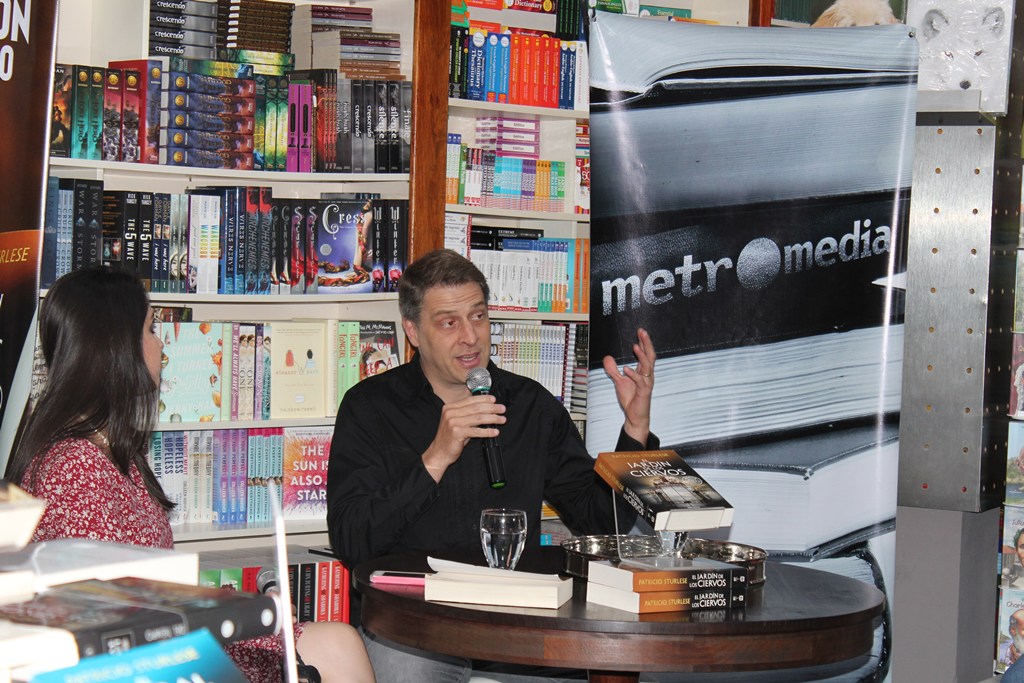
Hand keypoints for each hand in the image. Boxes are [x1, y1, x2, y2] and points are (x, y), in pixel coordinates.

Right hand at [422, 394, 505, 480]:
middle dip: (492, 408)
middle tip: (502, 409)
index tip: (494, 400)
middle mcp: (450, 413)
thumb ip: (467, 413)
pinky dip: (487, 431)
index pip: (470, 400)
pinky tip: (495, 432)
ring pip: (478, 418)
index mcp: (450, 407)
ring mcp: (452, 422)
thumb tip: (486, 407)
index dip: (484, 399)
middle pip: (476, 408)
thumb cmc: (451, 437)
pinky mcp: (456, 433)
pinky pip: (476, 431)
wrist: (439, 452)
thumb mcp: (457, 421)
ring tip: (502, 419)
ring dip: (493, 418)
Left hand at [602, 327, 655, 444]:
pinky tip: (627, 369)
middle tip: (642, 332)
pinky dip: (634, 375)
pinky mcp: (644, 392)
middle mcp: (647, 375)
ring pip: (648, 366)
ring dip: (642, 356)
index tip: (640, 332)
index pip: (645, 354)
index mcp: (643, 371)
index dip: (643, 342)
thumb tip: (607, 357)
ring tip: (636, 346)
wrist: (635, 416)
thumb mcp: (618, 381)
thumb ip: (613, 370)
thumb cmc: (631, 399)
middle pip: (650, 356)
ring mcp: (647, 383)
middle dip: (647, 343)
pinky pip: (640, 381)